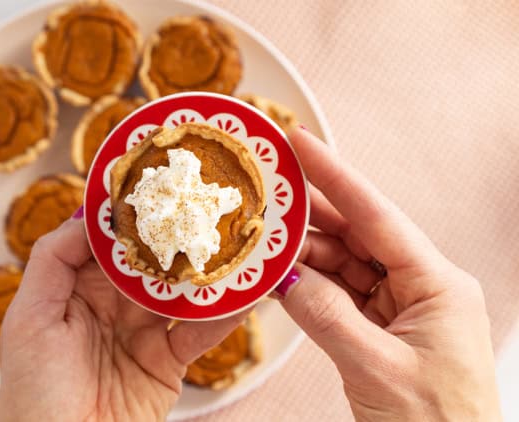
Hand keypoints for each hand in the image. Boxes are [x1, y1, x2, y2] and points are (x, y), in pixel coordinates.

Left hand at [0, 214, 247, 421]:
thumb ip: (53, 259)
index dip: (132, 215)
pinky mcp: (169, 361)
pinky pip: (199, 331)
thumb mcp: (29, 318)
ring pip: (181, 291)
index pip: (109, 242)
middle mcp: (112, 304)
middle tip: (210, 205)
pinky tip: (245, 294)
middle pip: (151, 261)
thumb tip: (90, 213)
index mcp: (77, 288)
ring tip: (238, 243)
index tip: (160, 185)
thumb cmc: (35, 391)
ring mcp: (143, 331)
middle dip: (178, 235)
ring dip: (208, 271)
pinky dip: (224, 315)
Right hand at [277, 128, 501, 420]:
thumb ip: (325, 315)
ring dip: (302, 254)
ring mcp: (398, 307)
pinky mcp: (379, 328)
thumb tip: (282, 276)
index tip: (301, 143)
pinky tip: (279, 277)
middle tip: (267, 189)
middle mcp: (420, 287)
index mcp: (437, 284)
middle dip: (311, 213)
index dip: (336, 175)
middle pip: (357, 235)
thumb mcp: (376, 367)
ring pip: (342, 264)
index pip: (377, 217)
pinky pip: (337, 294)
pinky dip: (307, 286)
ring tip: (261, 240)